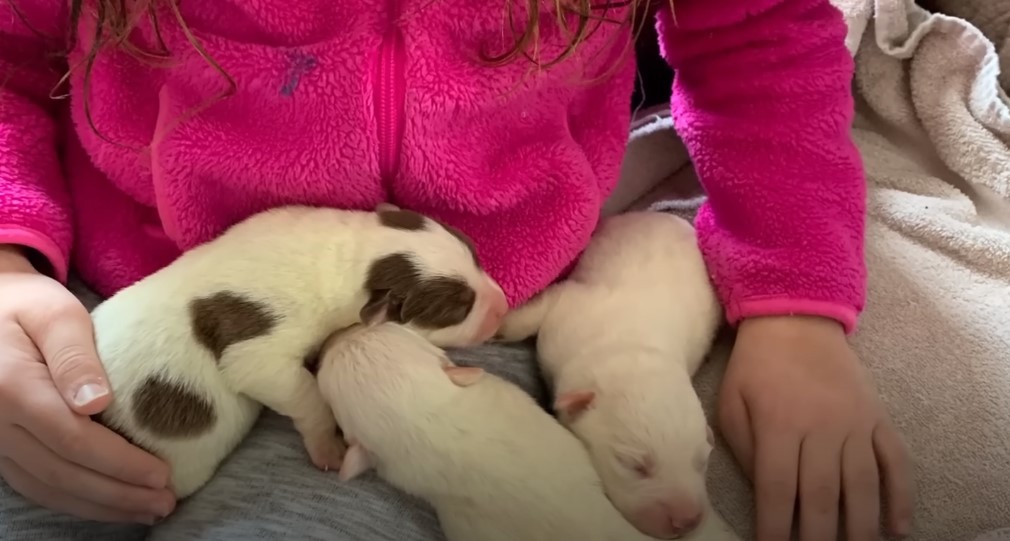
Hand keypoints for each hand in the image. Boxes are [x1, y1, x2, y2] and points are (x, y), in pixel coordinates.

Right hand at [0, 247, 175, 522]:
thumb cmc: (28, 306)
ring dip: (100, 505)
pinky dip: (75, 501)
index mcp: (13, 387)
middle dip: (118, 493)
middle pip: (63, 472)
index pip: (72, 439)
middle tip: (165, 502)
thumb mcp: (56, 313)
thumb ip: (75, 355)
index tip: (161, 474)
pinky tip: (109, 504)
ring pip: (48, 487)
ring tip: (147, 510)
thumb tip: (97, 402)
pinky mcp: (0, 449)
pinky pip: (36, 485)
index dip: (119, 463)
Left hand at [717, 315, 913, 540]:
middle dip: (818, 536)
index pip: (778, 489)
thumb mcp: (731, 403)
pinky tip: (897, 528)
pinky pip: (895, 461)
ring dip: (860, 526)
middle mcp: (821, 427)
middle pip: (823, 495)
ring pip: (863, 485)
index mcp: (778, 424)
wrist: (796, 319)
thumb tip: (762, 497)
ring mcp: (855, 423)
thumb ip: (743, 450)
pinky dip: (900, 496)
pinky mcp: (878, 417)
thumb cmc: (755, 367)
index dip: (776, 527)